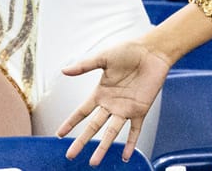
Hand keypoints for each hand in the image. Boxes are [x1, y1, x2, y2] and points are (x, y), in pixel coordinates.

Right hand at [57, 38, 167, 164]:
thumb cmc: (129, 51)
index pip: (82, 112)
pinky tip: (126, 156)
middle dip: (81, 141)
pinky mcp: (140, 110)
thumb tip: (64, 70)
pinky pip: (135, 130)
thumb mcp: (104, 57)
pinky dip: (131, 143)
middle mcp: (111, 104)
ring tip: (94, 162)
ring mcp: (125, 109)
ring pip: (111, 132)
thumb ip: (84, 65)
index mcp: (100, 93)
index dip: (70, 122)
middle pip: (93, 126)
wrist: (153, 51)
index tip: (59, 134)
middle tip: (71, 155)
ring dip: (103, 147)